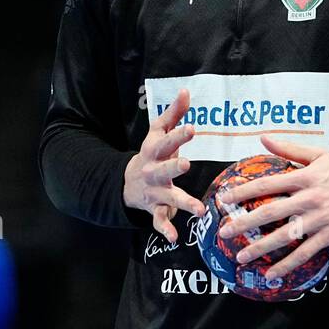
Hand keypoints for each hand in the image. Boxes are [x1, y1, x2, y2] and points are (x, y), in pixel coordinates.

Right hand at [124, 87, 206, 242]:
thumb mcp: (158, 132)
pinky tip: (174, 238)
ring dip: (183, 203)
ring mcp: (154, 192)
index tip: (192, 128)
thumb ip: (174, 113)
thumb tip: (186, 90)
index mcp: (155, 151)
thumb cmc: (153, 152)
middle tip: (186, 163)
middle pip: (164, 169)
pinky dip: (166, 229)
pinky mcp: (156, 209)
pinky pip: (160, 221)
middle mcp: (153, 171)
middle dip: (174, 167)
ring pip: (169, 197)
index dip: (178, 135)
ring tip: (199, 209)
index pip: (166, 141)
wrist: (129, 182)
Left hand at [215, 134, 328, 281]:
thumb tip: (263, 138)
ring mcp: (320, 218)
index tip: (225, 199)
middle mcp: (309, 198)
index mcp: (304, 177)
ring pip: (285, 236)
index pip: (267, 184)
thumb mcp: (319, 154)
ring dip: (261, 248)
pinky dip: (288, 264)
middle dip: (244, 223)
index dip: (244, 192)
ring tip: (241, 257)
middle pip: (271, 212)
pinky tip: (272, 274)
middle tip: (224, 232)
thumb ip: (289, 148)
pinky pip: (305, 252)